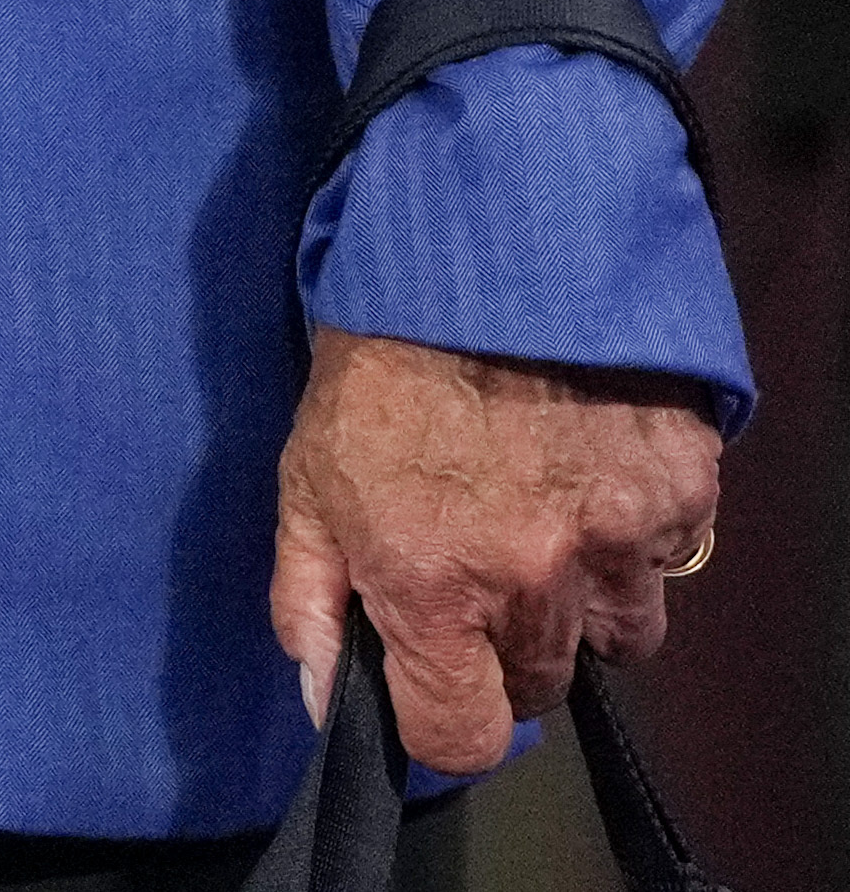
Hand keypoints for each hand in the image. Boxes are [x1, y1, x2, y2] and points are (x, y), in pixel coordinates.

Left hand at [272, 325, 720, 773]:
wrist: (483, 250)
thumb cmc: (378, 363)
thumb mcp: (305, 474)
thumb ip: (308, 596)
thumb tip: (324, 696)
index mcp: (431, 584)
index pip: (459, 735)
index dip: (446, 720)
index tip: (438, 680)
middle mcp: (534, 580)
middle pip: (540, 684)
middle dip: (507, 647)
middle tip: (480, 567)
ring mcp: (619, 542)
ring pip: (619, 637)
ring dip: (583, 603)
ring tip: (541, 520)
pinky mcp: (680, 496)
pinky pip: (665, 562)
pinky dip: (632, 537)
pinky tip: (585, 471)